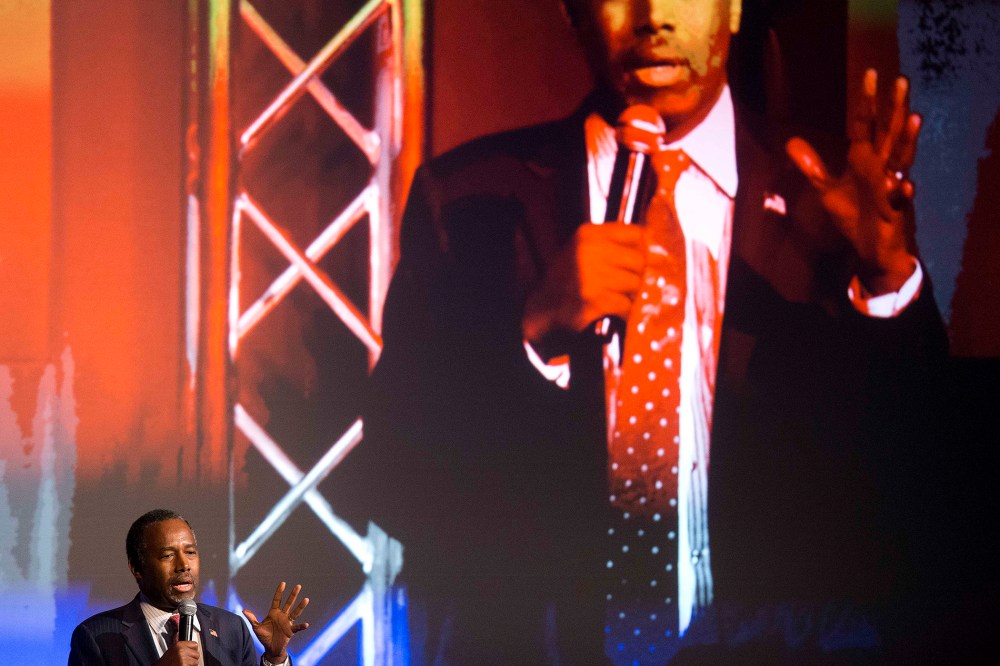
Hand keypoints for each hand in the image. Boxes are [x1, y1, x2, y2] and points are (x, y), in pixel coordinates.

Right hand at [153, 641, 199, 665]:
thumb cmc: (165, 662)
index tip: (190, 652)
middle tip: (185, 660)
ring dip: (191, 664)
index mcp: (179, 645)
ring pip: (195, 662)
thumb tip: (183, 638)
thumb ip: (181, 645)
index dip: (193, 650)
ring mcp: (183, 659)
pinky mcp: (184, 665)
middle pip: (196, 654)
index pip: (195, 645)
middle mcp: (182, 651)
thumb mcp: (172, 649)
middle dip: (192, 658)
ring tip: (183, 664)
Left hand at [242, 582, 309, 663]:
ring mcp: (287, 622)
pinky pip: (297, 627)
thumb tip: (244, 610)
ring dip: (300, 606)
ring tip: (306, 599)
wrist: (270, 648)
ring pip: (295, 613)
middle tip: (298, 586)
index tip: (283, 583)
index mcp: (274, 613)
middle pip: (288, 603)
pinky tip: (306, 624)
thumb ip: (252, 618)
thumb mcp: (257, 627)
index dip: (279, 592)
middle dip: (293, 595)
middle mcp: (282, 615)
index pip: (277, 600)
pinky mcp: (290, 631)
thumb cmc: (264, 636)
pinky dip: (301, 626)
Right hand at [522, 223, 645, 353]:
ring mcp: (589, 276)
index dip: (642, 250)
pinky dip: (624, 312)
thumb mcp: (584, 250)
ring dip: (630, 295)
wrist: (543, 308)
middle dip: (636, 276)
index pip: (635, 234)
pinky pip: (626, 304)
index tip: (635, 263)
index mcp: (588, 234)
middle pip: (639, 260)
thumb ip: (612, 244)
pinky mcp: (592, 300)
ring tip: (616, 298)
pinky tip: (613, 312)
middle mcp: (588, 251)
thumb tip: (653, 244)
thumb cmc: (570, 278)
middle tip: (624, 286)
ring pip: (635, 283)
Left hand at [786, 69, 918, 294]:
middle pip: (891, 132)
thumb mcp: (827, 189)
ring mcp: (891, 187)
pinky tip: (904, 185)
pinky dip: (903, 192)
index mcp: (865, 159)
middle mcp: (881, 167)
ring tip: (915, 118)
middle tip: (902, 80)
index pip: (867, 124)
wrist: (869, 247)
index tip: (870, 73)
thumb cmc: (854, 215)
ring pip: (903, 159)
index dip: (867, 101)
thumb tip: (790, 141)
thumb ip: (811, 166)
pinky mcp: (894, 210)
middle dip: (896, 108)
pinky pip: (901, 199)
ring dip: (909, 140)